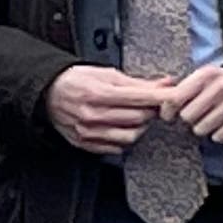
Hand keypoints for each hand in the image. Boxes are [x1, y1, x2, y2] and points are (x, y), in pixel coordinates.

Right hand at [43, 64, 176, 156]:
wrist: (47, 92)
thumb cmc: (76, 80)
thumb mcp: (106, 73)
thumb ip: (137, 82)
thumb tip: (164, 84)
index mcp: (99, 93)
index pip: (141, 98)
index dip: (162, 97)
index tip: (174, 96)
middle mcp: (93, 114)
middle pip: (138, 118)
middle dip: (150, 111)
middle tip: (150, 104)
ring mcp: (89, 132)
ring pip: (130, 136)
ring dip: (139, 127)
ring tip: (135, 117)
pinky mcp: (85, 143)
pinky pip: (115, 148)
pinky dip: (123, 139)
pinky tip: (120, 127)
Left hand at [171, 62, 222, 145]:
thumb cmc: (216, 85)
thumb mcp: (200, 79)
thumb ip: (179, 89)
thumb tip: (154, 102)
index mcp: (206, 75)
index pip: (175, 98)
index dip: (167, 111)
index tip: (168, 115)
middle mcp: (222, 86)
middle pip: (187, 117)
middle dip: (187, 119)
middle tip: (194, 115)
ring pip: (201, 129)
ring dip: (201, 128)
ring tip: (208, 119)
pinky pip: (219, 136)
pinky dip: (217, 135)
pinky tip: (220, 125)